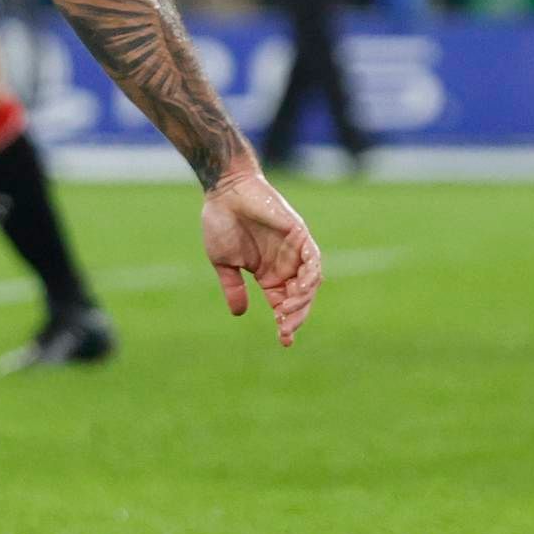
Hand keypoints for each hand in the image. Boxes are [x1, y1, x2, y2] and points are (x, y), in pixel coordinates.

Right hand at [199, 161, 320, 344]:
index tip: (283, 341)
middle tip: (285, 330)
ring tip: (288, 311)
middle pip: (300, 298)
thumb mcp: (224, 263)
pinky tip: (299, 288)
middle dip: (295, 316)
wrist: (224, 191)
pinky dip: (310, 275)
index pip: (283, 304)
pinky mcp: (299, 234)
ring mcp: (294, 250)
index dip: (285, 323)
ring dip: (302, 300)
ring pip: (309, 282)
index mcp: (268, 274)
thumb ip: (233, 287)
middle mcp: (285, 264)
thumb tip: (239, 313)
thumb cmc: (221, 222)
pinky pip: (312, 259)